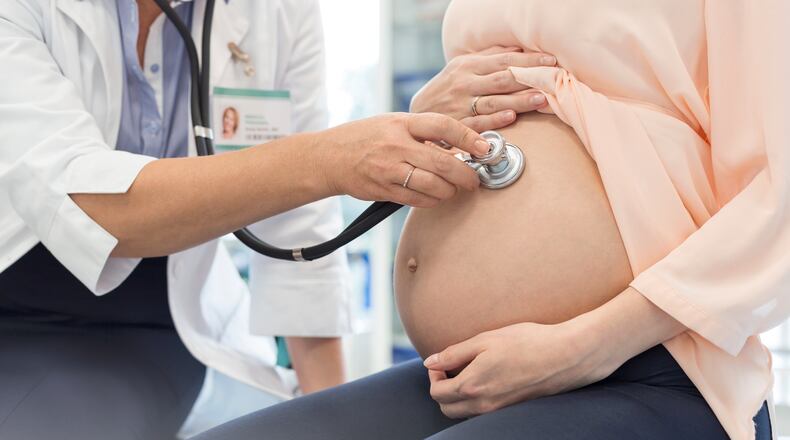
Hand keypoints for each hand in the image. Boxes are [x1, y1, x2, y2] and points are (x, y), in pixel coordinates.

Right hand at [319, 112, 489, 207]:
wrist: (329, 157)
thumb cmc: (366, 137)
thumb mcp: (393, 123)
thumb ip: (423, 132)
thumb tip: (460, 145)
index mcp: (402, 122)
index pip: (443, 125)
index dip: (468, 137)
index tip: (484, 148)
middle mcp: (396, 145)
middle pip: (443, 163)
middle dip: (466, 175)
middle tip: (474, 180)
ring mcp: (389, 169)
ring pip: (433, 186)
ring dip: (450, 191)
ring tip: (453, 189)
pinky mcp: (383, 189)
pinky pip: (418, 200)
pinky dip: (433, 200)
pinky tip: (436, 196)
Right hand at [410, 46, 555, 131]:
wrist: (418, 114)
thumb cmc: (446, 89)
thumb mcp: (462, 68)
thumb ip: (488, 59)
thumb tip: (518, 50)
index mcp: (467, 66)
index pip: (503, 61)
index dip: (528, 60)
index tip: (550, 60)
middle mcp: (464, 84)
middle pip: (502, 79)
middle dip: (528, 78)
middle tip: (551, 79)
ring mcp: (460, 105)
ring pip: (494, 101)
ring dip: (518, 101)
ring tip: (540, 100)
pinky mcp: (457, 126)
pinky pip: (478, 123)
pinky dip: (495, 120)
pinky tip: (511, 118)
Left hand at [423, 321, 615, 418]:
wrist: (566, 355)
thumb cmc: (527, 342)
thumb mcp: (485, 340)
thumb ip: (454, 353)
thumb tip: (430, 362)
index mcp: (472, 385)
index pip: (437, 393)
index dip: (434, 376)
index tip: (441, 362)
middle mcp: (483, 404)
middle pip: (447, 408)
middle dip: (442, 390)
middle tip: (450, 369)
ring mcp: (499, 410)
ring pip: (464, 413)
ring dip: (458, 397)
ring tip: (467, 373)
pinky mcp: (512, 409)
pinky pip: (482, 412)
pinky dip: (475, 401)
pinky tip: (486, 380)